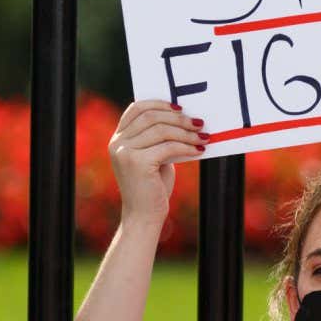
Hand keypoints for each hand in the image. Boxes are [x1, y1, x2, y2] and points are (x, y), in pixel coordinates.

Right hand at [108, 101, 205, 222]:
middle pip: (151, 117)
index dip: (159, 104)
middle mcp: (117, 143)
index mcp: (118, 138)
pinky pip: (167, 147)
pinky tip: (199, 150)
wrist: (143, 216)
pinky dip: (186, 146)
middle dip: (178, 118)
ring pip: (161, 130)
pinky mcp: (137, 163)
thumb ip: (158, 138)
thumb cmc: (152, 186)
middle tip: (199, 123)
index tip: (180, 108)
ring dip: (186, 132)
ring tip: (203, 136)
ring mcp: (125, 153)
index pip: (137, 109)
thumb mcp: (153, 157)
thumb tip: (184, 117)